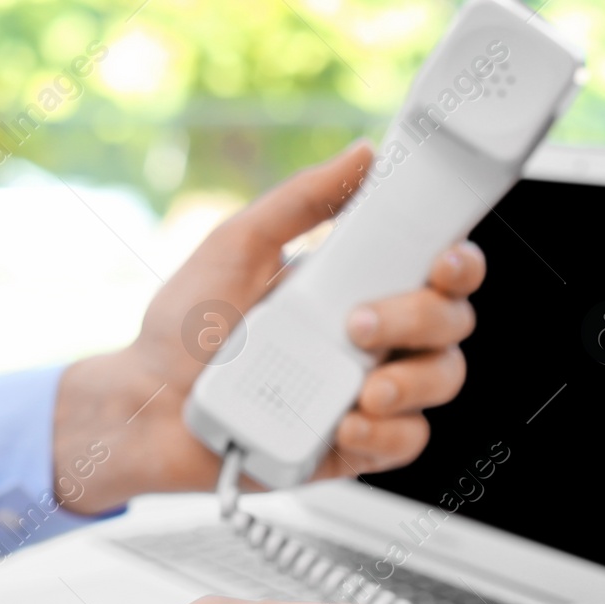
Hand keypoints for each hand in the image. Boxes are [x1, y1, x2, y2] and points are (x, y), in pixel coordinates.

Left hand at [50, 141, 486, 512]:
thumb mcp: (238, 246)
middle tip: (357, 325)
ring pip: (439, 383)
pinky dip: (387, 435)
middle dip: (420, 321)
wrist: (147, 409)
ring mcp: (368, 393)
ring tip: (363, 389)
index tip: (442, 261)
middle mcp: (372, 339)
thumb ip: (301, 201)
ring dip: (414, 382)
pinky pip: (406, 443)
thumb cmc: (183, 331)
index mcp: (355, 286)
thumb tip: (360, 156)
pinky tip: (347, 425)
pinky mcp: (354, 446)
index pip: (437, 271)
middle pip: (449, 326)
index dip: (458, 266)